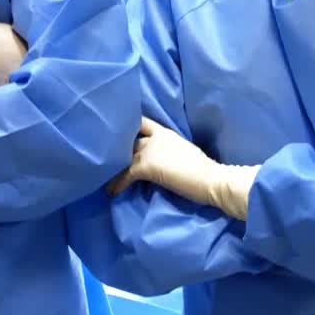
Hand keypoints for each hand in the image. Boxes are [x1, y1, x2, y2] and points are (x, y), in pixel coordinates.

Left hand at [107, 117, 257, 220]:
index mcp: (166, 133)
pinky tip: (112, 192)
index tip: (117, 134)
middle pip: (128, 139)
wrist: (211, 178)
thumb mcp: (184, 153)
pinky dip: (118, 184)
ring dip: (113, 168)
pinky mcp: (146, 166)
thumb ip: (169, 152)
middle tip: (104, 158)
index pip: (141, 122)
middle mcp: (156, 137)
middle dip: (116, 149)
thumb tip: (160, 162)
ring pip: (123, 157)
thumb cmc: (205, 170)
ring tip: (104, 178)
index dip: (128, 127)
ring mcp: (150, 150)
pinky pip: (126, 175)